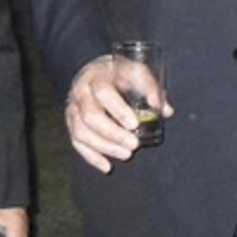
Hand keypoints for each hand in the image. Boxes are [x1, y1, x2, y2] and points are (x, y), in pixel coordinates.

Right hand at [62, 55, 166, 172]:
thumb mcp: (137, 71)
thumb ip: (151, 89)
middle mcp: (80, 92)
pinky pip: (76, 142)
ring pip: (80, 132)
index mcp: (96, 76)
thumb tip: (166, 110)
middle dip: (113, 134)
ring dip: (104, 147)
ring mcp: (72, 109)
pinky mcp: (71, 122)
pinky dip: (91, 156)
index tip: (134, 124)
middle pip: (90, 116)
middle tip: (134, 145)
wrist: (96, 70)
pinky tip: (106, 166)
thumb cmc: (120, 72)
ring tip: (126, 154)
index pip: (103, 93)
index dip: (118, 110)